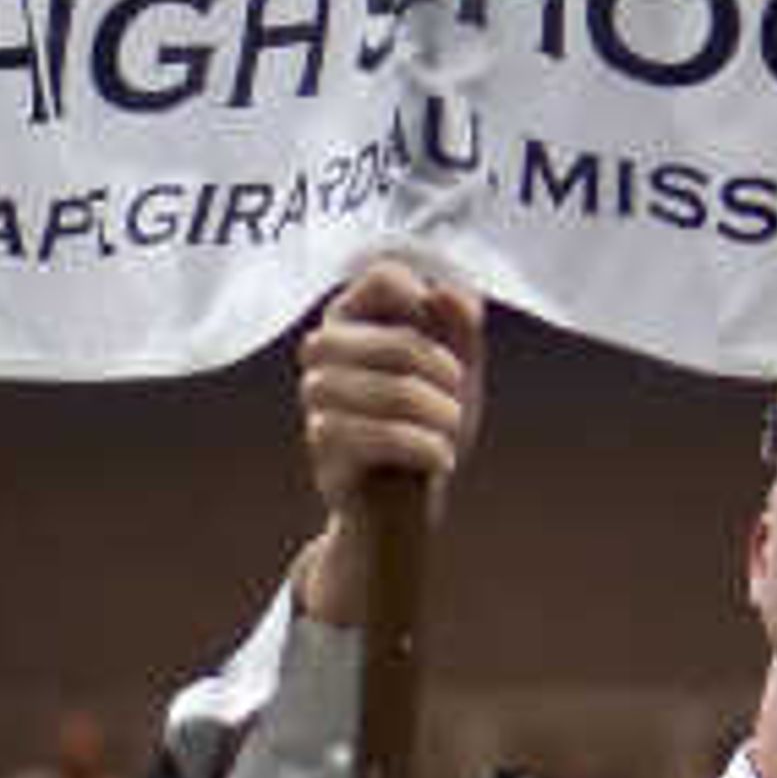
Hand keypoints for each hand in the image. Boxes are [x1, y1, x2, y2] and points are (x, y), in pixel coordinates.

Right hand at [290, 266, 483, 622]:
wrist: (401, 501)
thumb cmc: (426, 421)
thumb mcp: (456, 368)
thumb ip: (459, 324)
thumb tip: (446, 291)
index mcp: (353, 316)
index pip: (383, 275)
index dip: (429, 300)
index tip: (453, 337)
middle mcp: (325, 350)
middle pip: (400, 343)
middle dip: (446, 374)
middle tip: (458, 401)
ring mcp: (317, 398)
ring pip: (392, 391)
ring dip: (439, 415)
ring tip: (451, 432)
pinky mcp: (322, 445)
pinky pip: (376, 436)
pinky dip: (422, 447)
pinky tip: (441, 459)